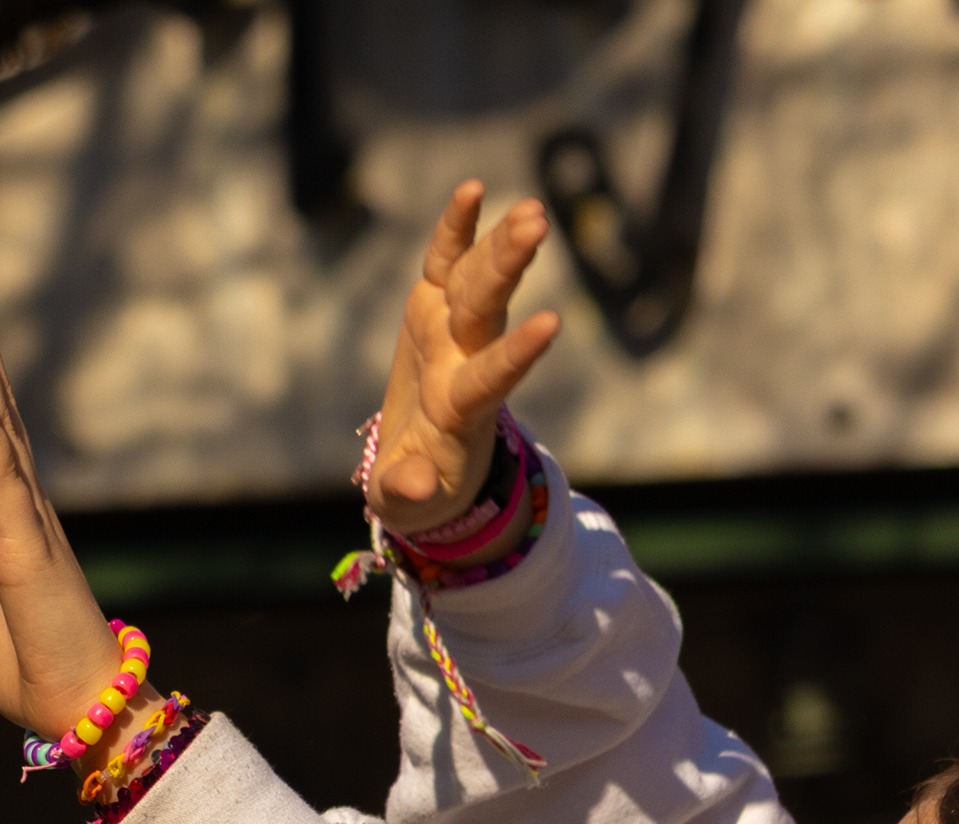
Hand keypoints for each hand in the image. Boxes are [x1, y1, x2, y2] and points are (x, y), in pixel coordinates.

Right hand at [369, 183, 562, 535]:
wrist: (421, 460)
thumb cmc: (417, 486)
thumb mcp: (406, 499)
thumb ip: (408, 491)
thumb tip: (414, 487)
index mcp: (458, 410)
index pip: (491, 378)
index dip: (517, 353)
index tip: (553, 323)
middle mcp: (462, 360)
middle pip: (486, 307)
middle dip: (507, 266)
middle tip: (536, 224)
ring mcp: (450, 331)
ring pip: (476, 279)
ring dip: (500, 242)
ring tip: (531, 206)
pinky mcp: (432, 309)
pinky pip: (445, 263)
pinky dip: (457, 228)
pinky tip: (474, 188)